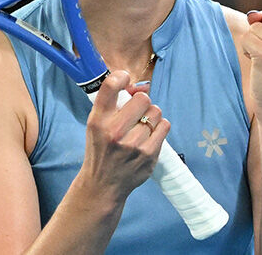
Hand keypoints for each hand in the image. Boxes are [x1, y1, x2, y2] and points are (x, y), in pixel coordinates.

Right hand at [77, 71, 169, 201]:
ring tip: (142, 125)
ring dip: (151, 116)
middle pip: (143, 98)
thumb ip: (113, 103)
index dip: (121, 77)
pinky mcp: (149, 155)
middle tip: (136, 112)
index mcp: (98, 121)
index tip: (124, 80)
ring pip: (156, 112)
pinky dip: (159, 127)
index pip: (111, 86)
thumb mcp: (96, 124)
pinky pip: (164, 126)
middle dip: (141, 102)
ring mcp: (133, 145)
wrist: (103, 184)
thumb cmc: (101, 148)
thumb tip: (141, 85)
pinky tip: (150, 134)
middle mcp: (114, 132)